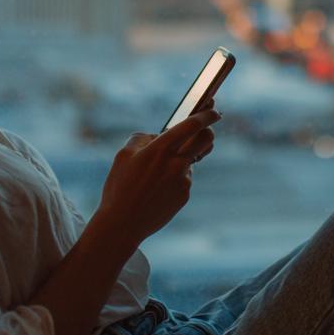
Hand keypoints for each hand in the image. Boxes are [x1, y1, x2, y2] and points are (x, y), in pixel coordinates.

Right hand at [94, 98, 220, 246]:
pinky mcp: (184, 195)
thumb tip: (158, 137)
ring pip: (191, 161)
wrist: (123, 224)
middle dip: (208, 132)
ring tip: (157, 174)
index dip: (206, 115)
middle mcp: (176, 164)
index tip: (214, 111)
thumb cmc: (119, 187)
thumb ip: (143, 139)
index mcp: (160, 149)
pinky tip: (156, 190)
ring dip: (181, 159)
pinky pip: (184, 179)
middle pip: (206, 140)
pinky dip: (174, 179)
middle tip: (202, 132)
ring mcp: (183, 181)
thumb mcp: (123, 155)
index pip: (192, 125)